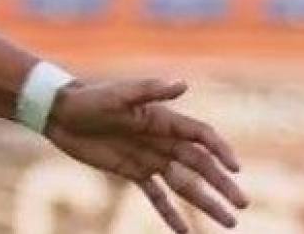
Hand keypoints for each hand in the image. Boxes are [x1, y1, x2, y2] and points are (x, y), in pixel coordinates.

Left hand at [45, 79, 248, 232]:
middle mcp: (162, 141)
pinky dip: (170, 214)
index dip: (220, 151)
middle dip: (222, 185)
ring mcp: (149, 158)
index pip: (201, 136)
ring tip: (229, 223)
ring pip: (184, 185)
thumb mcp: (117, 95)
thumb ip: (149, 91)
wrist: (60, 113)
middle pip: (200, 166)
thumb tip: (182, 84)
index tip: (235, 169)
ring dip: (206, 203)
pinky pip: (156, 196)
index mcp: (163, 120)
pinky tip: (185, 232)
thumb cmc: (89, 98)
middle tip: (242, 205)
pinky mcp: (133, 172)